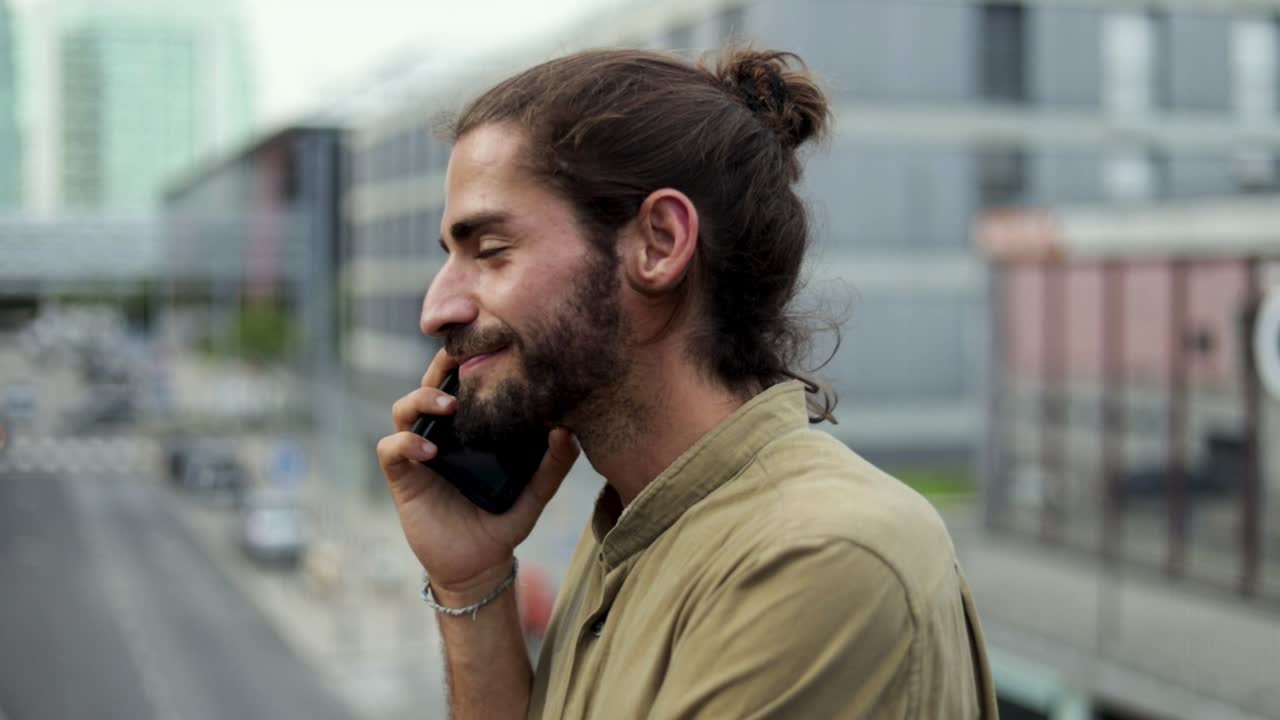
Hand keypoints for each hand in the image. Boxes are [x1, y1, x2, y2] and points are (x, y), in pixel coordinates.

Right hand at [376, 348, 579, 601]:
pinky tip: (429, 450)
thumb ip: (553, 465)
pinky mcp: (403, 477)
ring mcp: (419, 451)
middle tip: (461, 358)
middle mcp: (442, 431)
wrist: (478, 565)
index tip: (486, 340)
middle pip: (431, 382)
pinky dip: (405, 442)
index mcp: (470, 425)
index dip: (467, 357)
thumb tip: (568, 431)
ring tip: (450, 405)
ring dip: (422, 399)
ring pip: (404, 407)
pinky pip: (390, 448)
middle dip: (442, 365)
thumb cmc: (504, 521)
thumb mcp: (535, 493)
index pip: (463, 380)